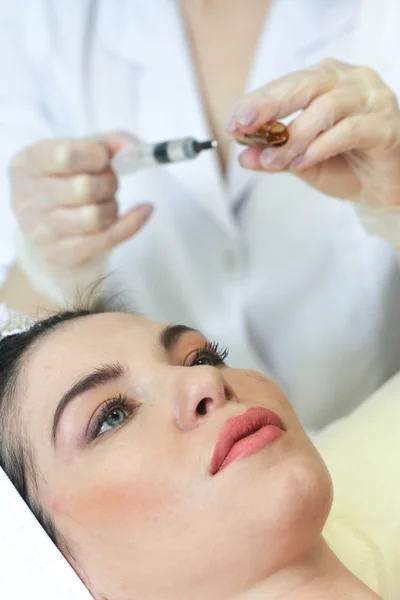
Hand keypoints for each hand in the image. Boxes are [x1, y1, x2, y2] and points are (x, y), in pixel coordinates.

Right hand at [10, 132, 152, 267]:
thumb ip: (109, 143)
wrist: (51, 228)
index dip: (95, 155)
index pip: (65, 155)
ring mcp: (40, 230)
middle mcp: (27, 197)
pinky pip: (105, 240)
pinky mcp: (59, 253)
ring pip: (94, 217)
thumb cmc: (68, 183)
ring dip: (113, 206)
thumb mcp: (81, 154)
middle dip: (108, 183)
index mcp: (27, 163)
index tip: (104, 158)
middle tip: (109, 183)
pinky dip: (131, 224)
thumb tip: (134, 149)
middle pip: (84, 188)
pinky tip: (142, 212)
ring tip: (109, 202)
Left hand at [228, 59, 399, 206]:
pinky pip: (349, 129)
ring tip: (276, 160)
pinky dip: (321, 146)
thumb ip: (274, 156)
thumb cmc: (343, 166)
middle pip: (306, 84)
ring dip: (294, 136)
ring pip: (326, 107)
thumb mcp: (299, 162)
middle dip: (270, 105)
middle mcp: (350, 81)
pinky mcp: (385, 125)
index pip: (286, 84)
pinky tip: (303, 162)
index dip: (257, 102)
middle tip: (245, 127)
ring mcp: (372, 99)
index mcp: (326, 81)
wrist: (380, 191)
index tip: (234, 123)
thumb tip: (244, 155)